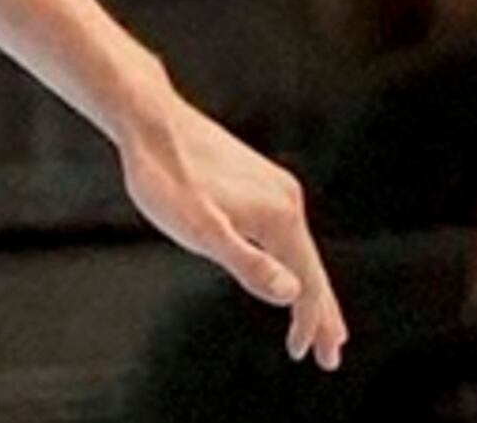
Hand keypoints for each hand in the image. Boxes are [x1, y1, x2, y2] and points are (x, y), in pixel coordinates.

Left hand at [119, 93, 344, 369]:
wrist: (146, 118)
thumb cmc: (164, 177)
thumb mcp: (199, 228)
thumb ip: (246, 263)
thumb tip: (293, 296)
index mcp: (280, 218)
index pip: (308, 284)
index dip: (310, 323)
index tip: (313, 358)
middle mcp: (287, 200)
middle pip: (312, 268)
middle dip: (321, 314)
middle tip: (330, 354)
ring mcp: (273, 186)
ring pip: (297, 248)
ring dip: (305, 287)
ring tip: (307, 316)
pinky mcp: (256, 178)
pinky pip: (282, 230)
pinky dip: (289, 258)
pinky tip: (279, 265)